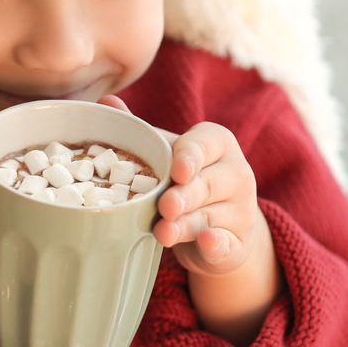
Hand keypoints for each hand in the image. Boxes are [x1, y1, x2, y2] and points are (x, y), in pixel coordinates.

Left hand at [98, 96, 260, 275]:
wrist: (215, 228)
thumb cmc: (184, 181)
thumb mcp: (165, 154)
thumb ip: (141, 131)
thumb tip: (106, 102)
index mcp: (218, 144)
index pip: (207, 143)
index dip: (191, 155)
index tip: (177, 169)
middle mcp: (236, 173)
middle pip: (209, 183)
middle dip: (185, 195)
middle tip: (165, 205)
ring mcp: (241, 211)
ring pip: (212, 216)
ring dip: (187, 225)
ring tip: (163, 232)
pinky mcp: (238, 244)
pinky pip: (227, 243)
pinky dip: (215, 244)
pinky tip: (206, 242)